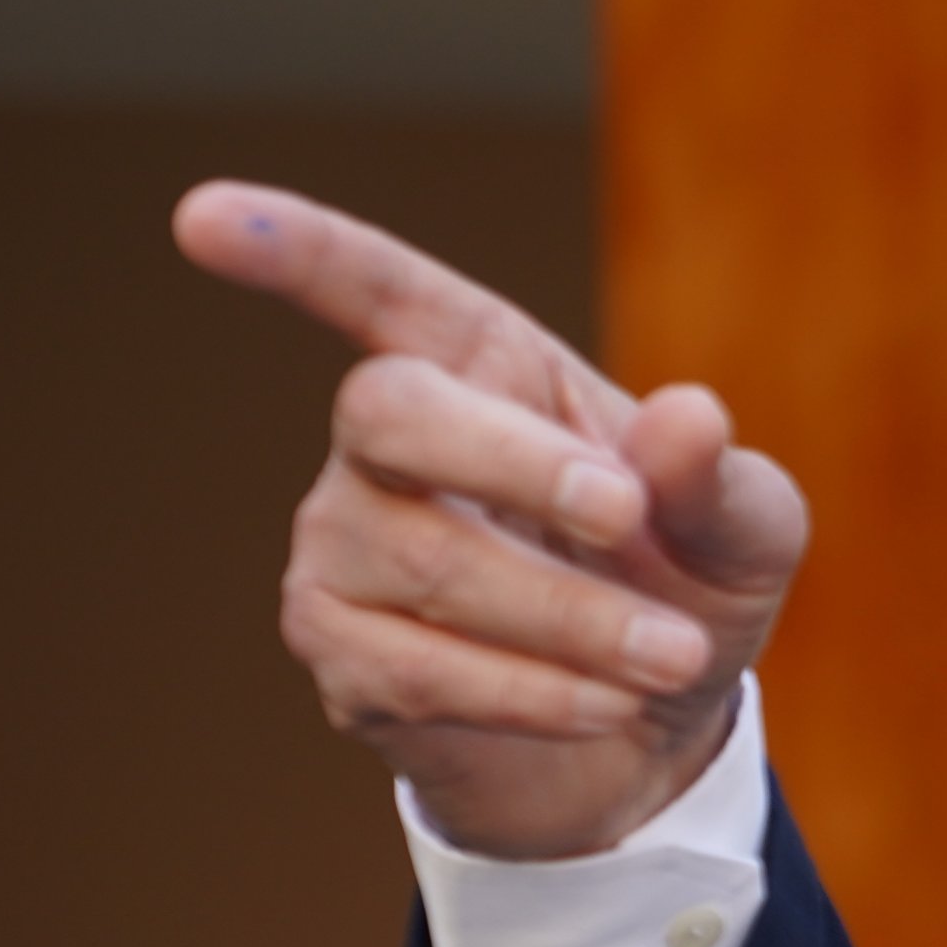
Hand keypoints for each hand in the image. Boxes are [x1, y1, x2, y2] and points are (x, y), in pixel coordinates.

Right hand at [174, 181, 810, 859]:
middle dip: (512, 462)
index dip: (293, 250)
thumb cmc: (687, 584)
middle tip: (626, 515)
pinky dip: (532, 690)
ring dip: (567, 614)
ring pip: (422, 560)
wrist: (656, 728)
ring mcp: (344, 547)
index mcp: (485, 367)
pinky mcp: (342, 654)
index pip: (374, 287)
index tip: (203, 218)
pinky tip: (609, 702)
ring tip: (674, 654)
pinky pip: (416, 669)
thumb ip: (716, 477)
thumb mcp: (743, 529)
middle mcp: (388, 443)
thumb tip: (687, 418)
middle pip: (389, 412)